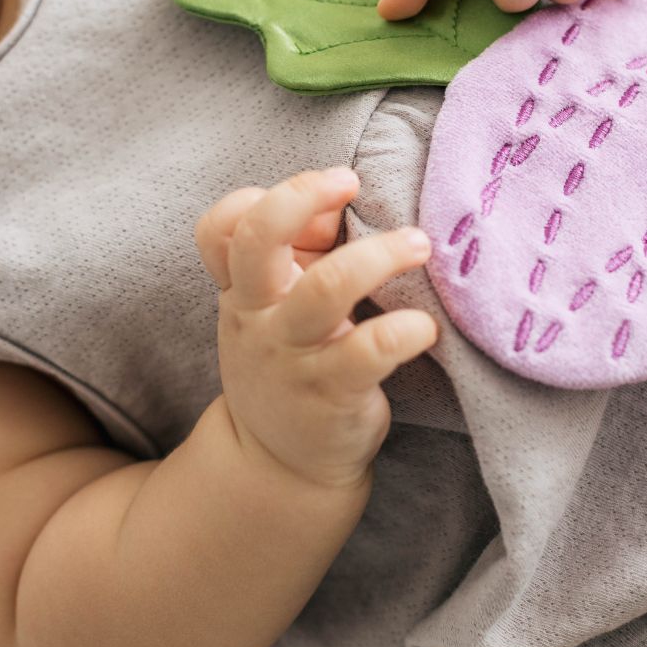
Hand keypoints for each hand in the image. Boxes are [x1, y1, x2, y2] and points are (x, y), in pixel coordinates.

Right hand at [193, 168, 436, 490]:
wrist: (280, 465)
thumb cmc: (291, 363)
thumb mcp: (274, 308)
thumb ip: (298, 251)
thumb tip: (345, 203)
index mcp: (243, 289)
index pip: (221, 228)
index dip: (265, 197)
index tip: (329, 190)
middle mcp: (259, 316)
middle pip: (257, 240)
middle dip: (303, 197)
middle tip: (353, 182)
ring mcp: (293, 356)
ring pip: (326, 289)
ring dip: (379, 256)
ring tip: (419, 245)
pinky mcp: (332, 393)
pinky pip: (368, 351)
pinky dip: (405, 331)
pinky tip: (426, 327)